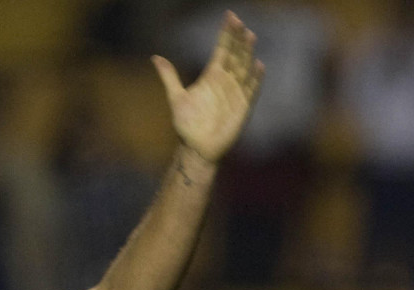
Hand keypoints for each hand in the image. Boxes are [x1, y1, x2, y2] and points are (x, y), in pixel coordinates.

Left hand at [151, 10, 263, 164]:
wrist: (197, 148)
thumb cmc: (187, 125)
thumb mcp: (175, 98)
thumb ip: (169, 76)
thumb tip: (155, 57)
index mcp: (212, 75)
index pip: (222, 49)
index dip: (226, 33)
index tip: (229, 16)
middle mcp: (227, 80)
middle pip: (235, 54)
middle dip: (237, 38)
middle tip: (237, 21)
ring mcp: (236, 92)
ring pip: (244, 67)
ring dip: (247, 52)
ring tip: (249, 35)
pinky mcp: (243, 106)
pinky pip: (251, 90)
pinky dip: (255, 79)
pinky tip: (258, 65)